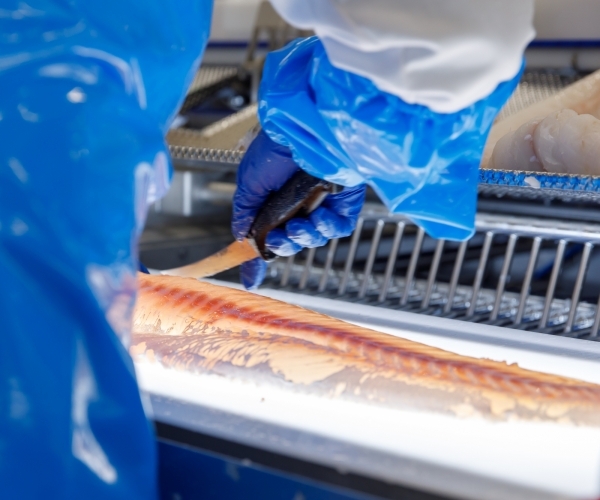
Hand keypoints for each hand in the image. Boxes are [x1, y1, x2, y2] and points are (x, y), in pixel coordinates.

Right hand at [232, 130, 365, 289]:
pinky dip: (327, 228)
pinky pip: (338, 228)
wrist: (305, 128)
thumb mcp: (249, 182)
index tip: (250, 280)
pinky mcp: (344, 203)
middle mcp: (297, 206)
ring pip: (313, 238)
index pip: (266, 237)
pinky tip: (319, 218)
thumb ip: (245, 213)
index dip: (258, 259)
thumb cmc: (276, 148)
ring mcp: (321, 205)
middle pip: (291, 241)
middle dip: (283, 246)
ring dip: (303, 238)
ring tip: (298, 226)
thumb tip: (240, 238)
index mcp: (274, 203)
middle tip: (278, 239)